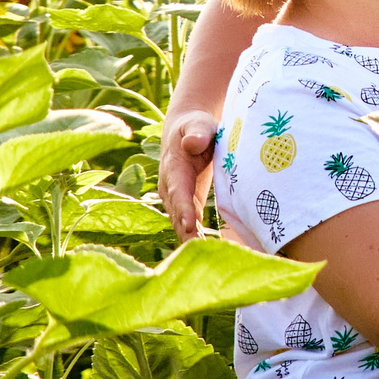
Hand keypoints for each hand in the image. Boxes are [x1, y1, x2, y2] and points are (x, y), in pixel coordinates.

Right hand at [157, 109, 218, 242]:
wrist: (187, 131)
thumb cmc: (196, 126)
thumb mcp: (198, 124)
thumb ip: (197, 133)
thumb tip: (193, 143)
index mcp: (174, 166)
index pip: (178, 190)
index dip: (183, 208)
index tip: (190, 224)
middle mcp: (170, 186)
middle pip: (177, 211)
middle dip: (186, 230)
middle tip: (199, 248)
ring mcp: (175, 197)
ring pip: (180, 221)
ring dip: (190, 238)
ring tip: (204, 253)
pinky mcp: (185, 204)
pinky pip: (187, 223)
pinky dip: (195, 236)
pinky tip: (208, 250)